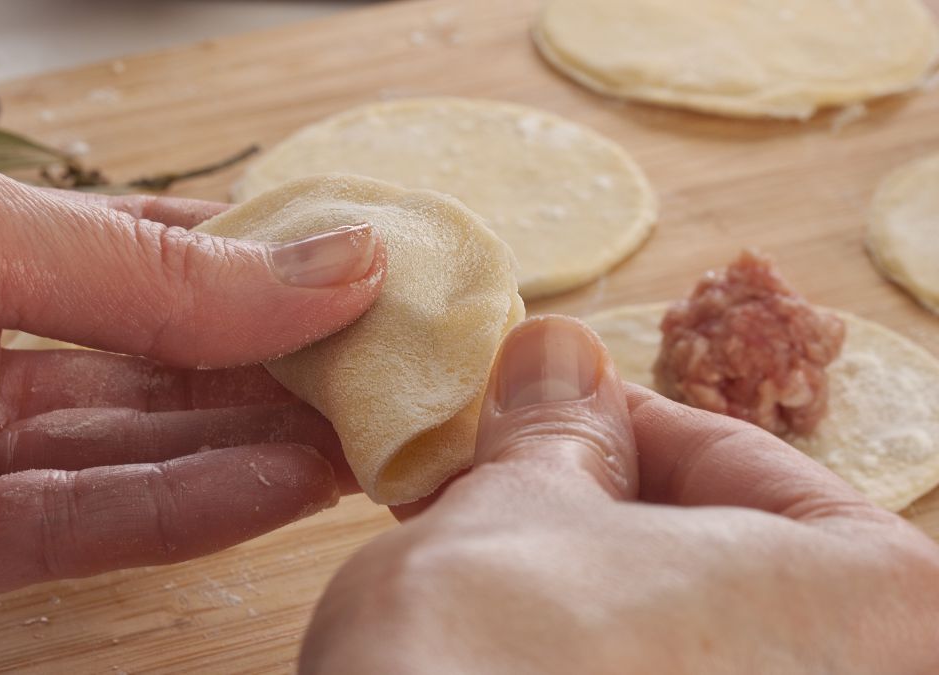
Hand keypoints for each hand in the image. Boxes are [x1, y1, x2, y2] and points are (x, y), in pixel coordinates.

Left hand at [0, 104, 383, 622]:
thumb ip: (143, 273)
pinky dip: (172, 510)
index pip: (148, 268)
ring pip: (121, 458)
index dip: (260, 278)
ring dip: (248, 452)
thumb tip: (321, 258)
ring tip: (363, 438)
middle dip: (273, 378)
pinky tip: (272, 484)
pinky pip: (59, 530)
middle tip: (391, 379)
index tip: (367, 286)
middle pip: (148, 374)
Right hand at [302, 317, 938, 673]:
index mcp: (878, 606)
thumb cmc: (492, 646)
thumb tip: (557, 366)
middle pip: (720, 557)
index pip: (746, 463)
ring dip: (583, 579)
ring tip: (482, 542)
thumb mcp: (521, 500)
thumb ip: (560, 429)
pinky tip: (502, 629)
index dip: (627, 420)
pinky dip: (587, 652)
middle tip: (508, 467)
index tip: (554, 404)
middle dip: (601, 504)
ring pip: (680, 632)